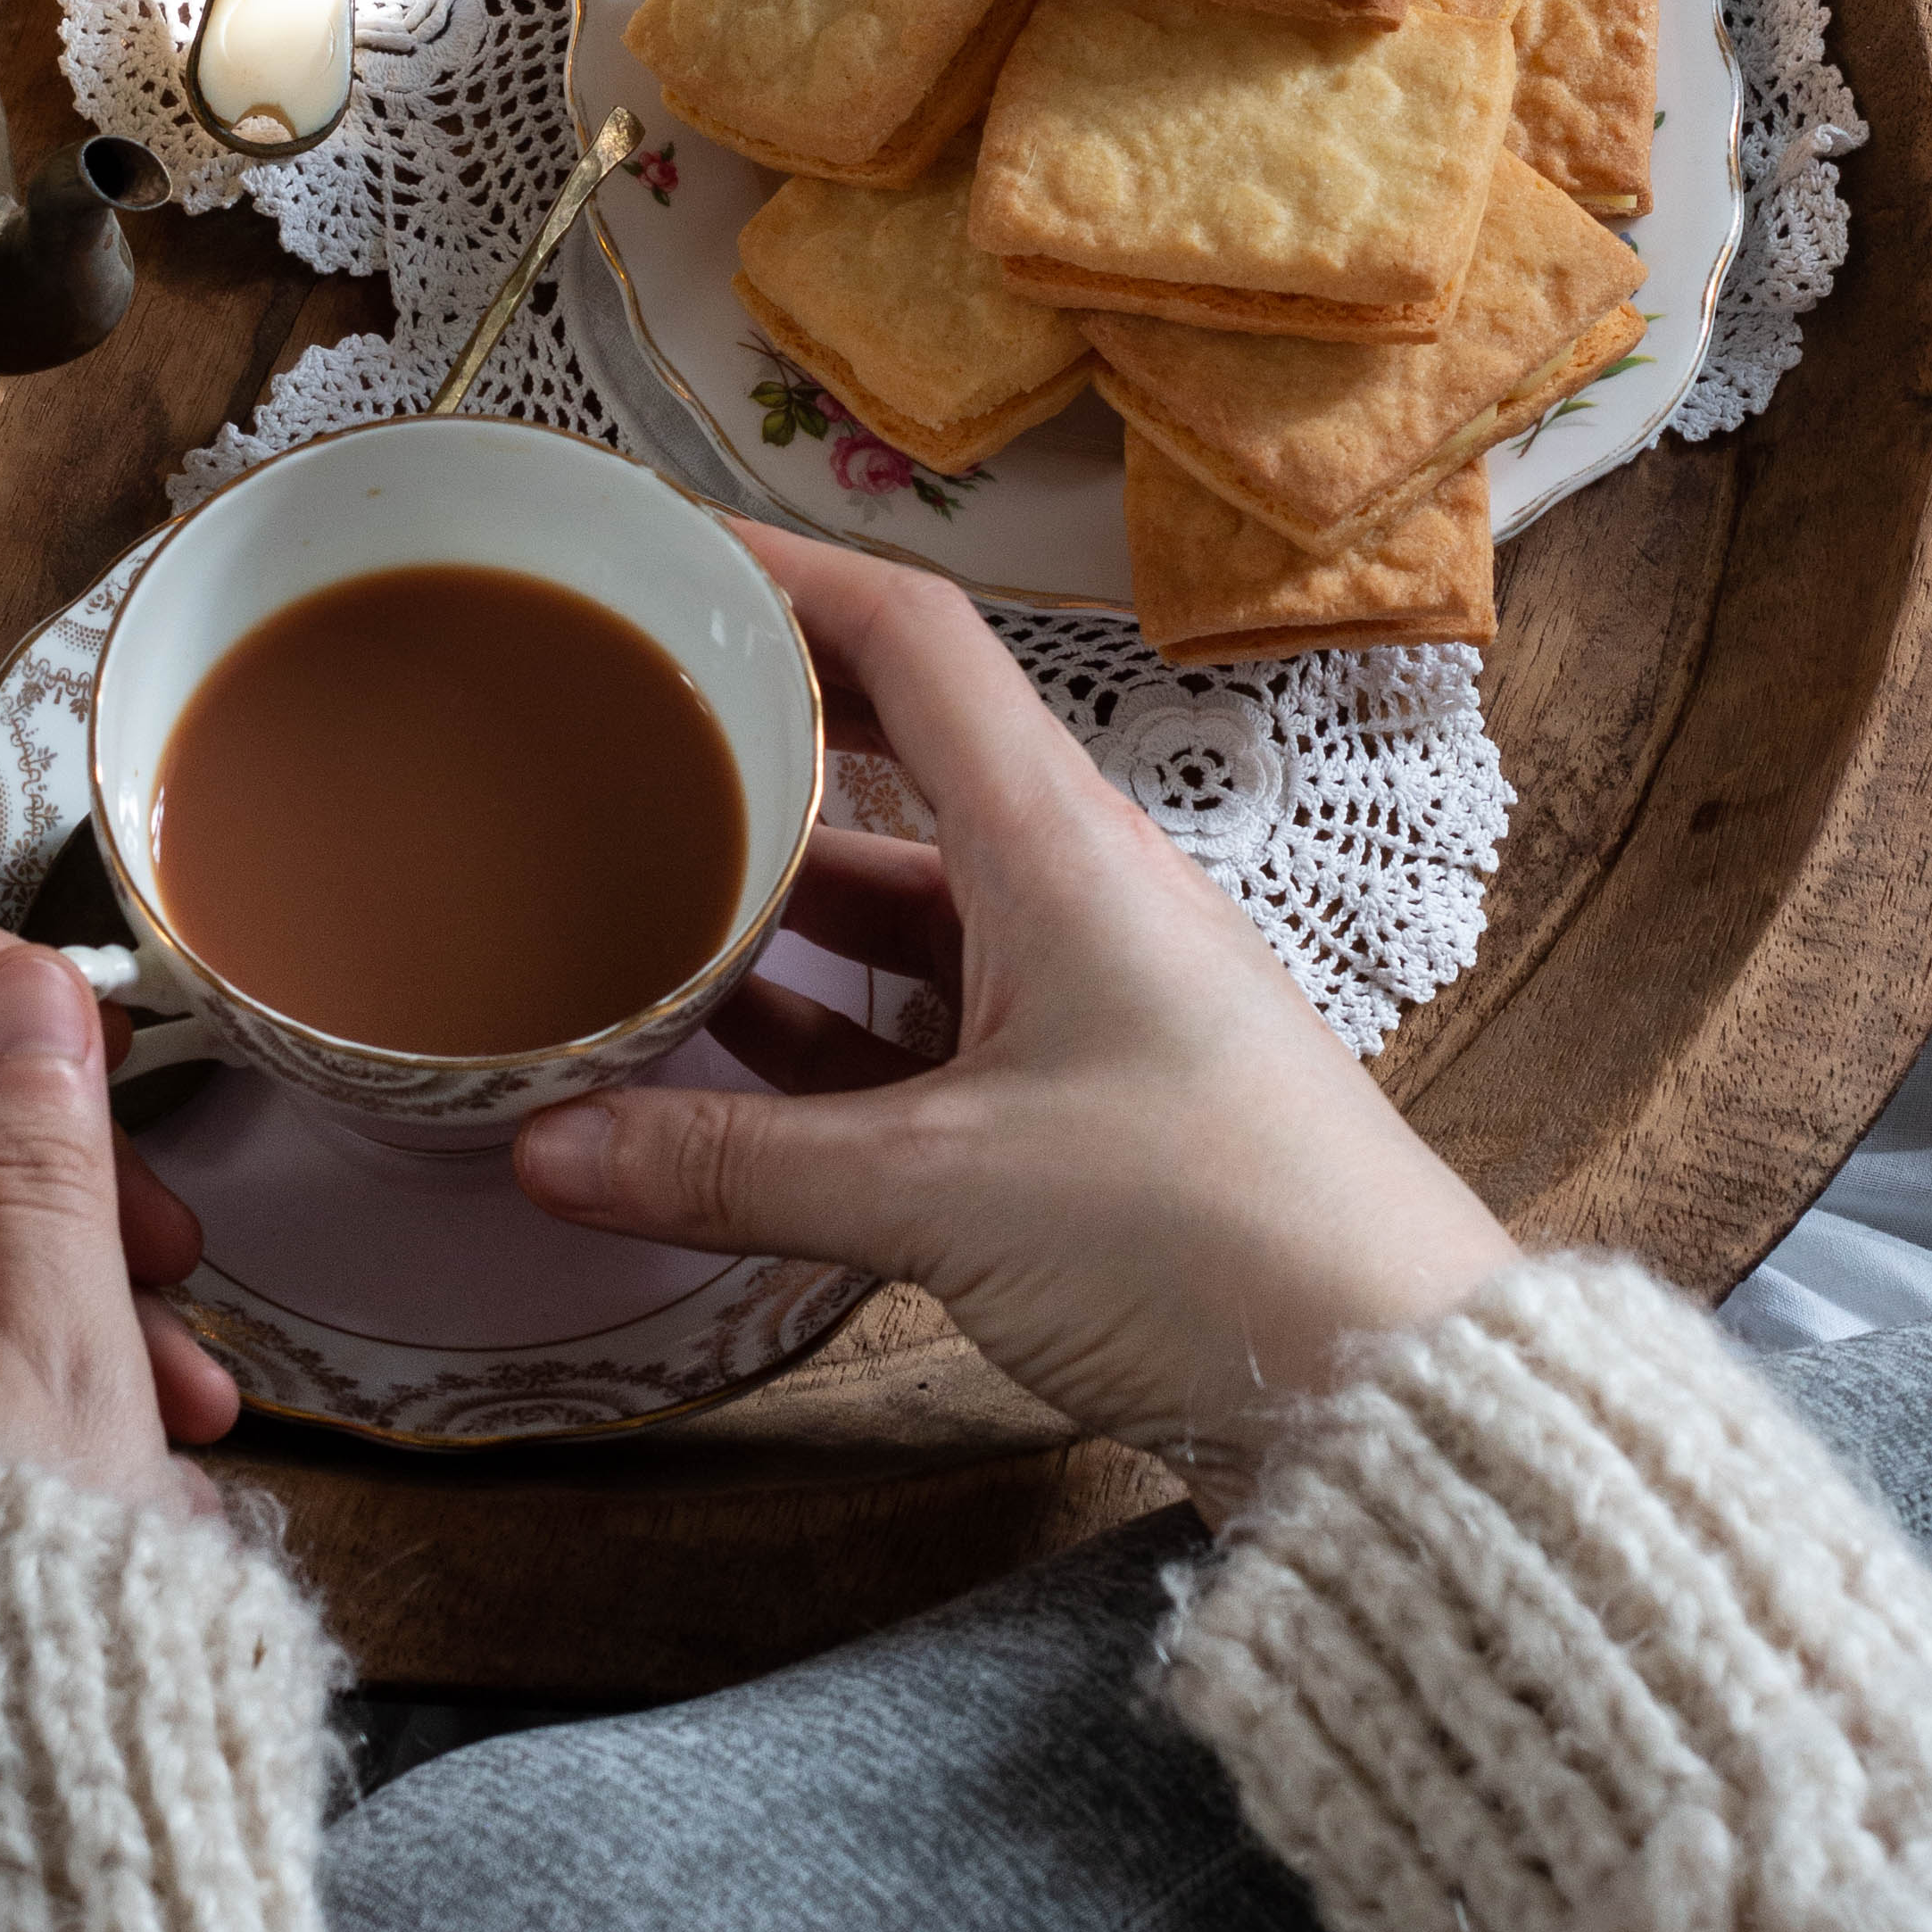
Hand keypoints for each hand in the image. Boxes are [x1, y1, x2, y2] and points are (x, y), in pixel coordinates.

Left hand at [0, 923, 241, 1558]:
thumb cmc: (22, 1634)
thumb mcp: (72, 1363)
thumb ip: (46, 1160)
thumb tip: (25, 997)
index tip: (73, 1019)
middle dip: (51, 1168)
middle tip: (173, 1246)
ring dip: (56, 1288)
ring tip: (187, 1398)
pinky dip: (3, 1373)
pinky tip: (125, 1463)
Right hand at [520, 530, 1513, 1505]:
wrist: (1387, 1384)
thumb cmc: (1209, 1237)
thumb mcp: (941, 1190)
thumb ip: (735, 1165)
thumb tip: (544, 1149)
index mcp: (1059, 843)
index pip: (914, 637)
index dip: (789, 572)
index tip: (666, 546)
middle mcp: (1077, 887)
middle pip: (897, 758)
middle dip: (758, 736)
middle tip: (614, 725)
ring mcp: (1088, 990)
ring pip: (904, 903)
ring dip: (779, 899)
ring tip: (628, 890)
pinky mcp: (1089, 1096)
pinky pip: (929, 1021)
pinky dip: (829, 1024)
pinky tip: (728, 1050)